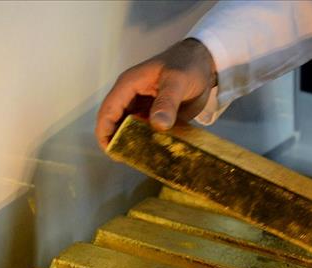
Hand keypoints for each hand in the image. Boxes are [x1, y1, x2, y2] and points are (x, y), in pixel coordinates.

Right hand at [95, 38, 216, 148]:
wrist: (205, 62)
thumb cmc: (187, 64)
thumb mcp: (177, 80)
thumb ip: (167, 102)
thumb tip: (158, 125)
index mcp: (128, 85)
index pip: (108, 111)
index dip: (105, 132)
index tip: (111, 151)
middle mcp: (131, 98)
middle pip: (116, 123)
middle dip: (118, 141)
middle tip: (129, 160)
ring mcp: (143, 108)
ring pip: (130, 130)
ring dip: (133, 144)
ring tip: (141, 160)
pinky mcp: (155, 116)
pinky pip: (146, 132)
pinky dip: (148, 143)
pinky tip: (155, 154)